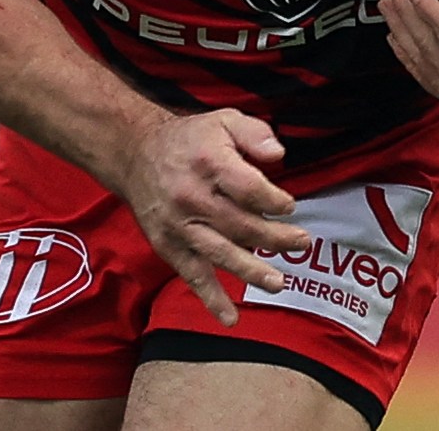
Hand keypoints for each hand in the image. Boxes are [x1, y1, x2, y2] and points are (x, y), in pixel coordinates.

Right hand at [115, 109, 311, 326]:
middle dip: (275, 238)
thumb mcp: (223, 120)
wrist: (136, 154)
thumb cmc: (189, 139)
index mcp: (209, 162)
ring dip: (252, 271)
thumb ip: (254, 133)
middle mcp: (193, 196)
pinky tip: (230, 318)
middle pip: (241, 224)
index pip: (249, 188)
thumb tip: (279, 155)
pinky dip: (211, 298)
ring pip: (220, 253)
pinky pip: (191, 274)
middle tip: (302, 243)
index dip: (275, 201)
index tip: (289, 207)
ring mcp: (179, 224)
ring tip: (279, 283)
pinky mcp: (168, 244)